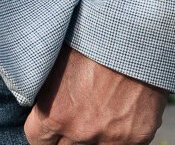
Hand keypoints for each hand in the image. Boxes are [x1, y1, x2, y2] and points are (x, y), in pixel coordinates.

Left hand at [25, 45, 167, 144]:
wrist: (135, 38)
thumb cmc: (89, 42)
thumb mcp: (56, 64)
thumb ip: (47, 92)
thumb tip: (37, 102)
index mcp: (54, 114)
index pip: (37, 141)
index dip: (41, 134)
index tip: (45, 129)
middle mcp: (81, 132)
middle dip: (64, 139)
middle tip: (71, 121)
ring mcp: (111, 139)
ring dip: (92, 140)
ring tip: (94, 119)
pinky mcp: (138, 138)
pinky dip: (118, 136)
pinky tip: (116, 117)